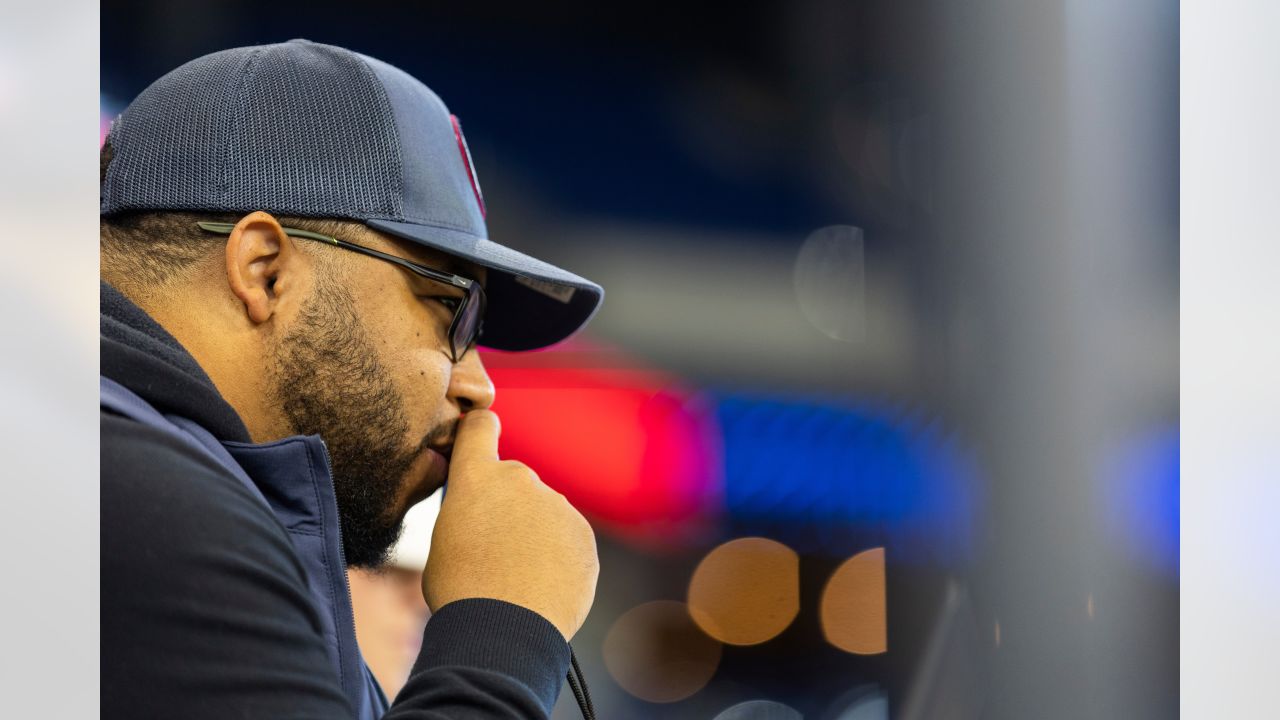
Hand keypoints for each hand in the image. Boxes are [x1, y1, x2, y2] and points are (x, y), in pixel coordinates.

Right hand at [422, 409, 598, 640]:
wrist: (503, 632)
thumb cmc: (460, 590)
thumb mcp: (444, 540)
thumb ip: (468, 512)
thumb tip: (483, 515)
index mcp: (477, 478)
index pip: (480, 429)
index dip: (480, 430)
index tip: (482, 430)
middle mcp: (521, 480)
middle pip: (515, 482)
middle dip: (507, 506)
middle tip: (495, 548)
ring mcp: (558, 506)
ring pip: (544, 513)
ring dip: (535, 534)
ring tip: (518, 576)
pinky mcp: (583, 535)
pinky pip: (568, 540)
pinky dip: (558, 557)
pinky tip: (541, 586)